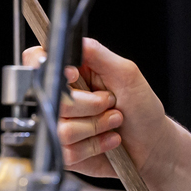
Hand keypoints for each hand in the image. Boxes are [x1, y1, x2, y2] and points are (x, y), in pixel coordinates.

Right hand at [21, 37, 170, 183]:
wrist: (152, 145)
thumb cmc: (142, 108)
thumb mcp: (126, 73)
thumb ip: (97, 54)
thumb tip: (74, 39)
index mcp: (71, 72)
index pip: (38, 61)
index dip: (53, 70)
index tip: (74, 77)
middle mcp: (61, 97)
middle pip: (53, 100)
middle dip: (90, 105)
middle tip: (110, 103)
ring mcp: (60, 125)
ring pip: (62, 128)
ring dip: (95, 126)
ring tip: (113, 121)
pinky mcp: (64, 150)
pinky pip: (67, 150)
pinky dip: (94, 145)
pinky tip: (109, 140)